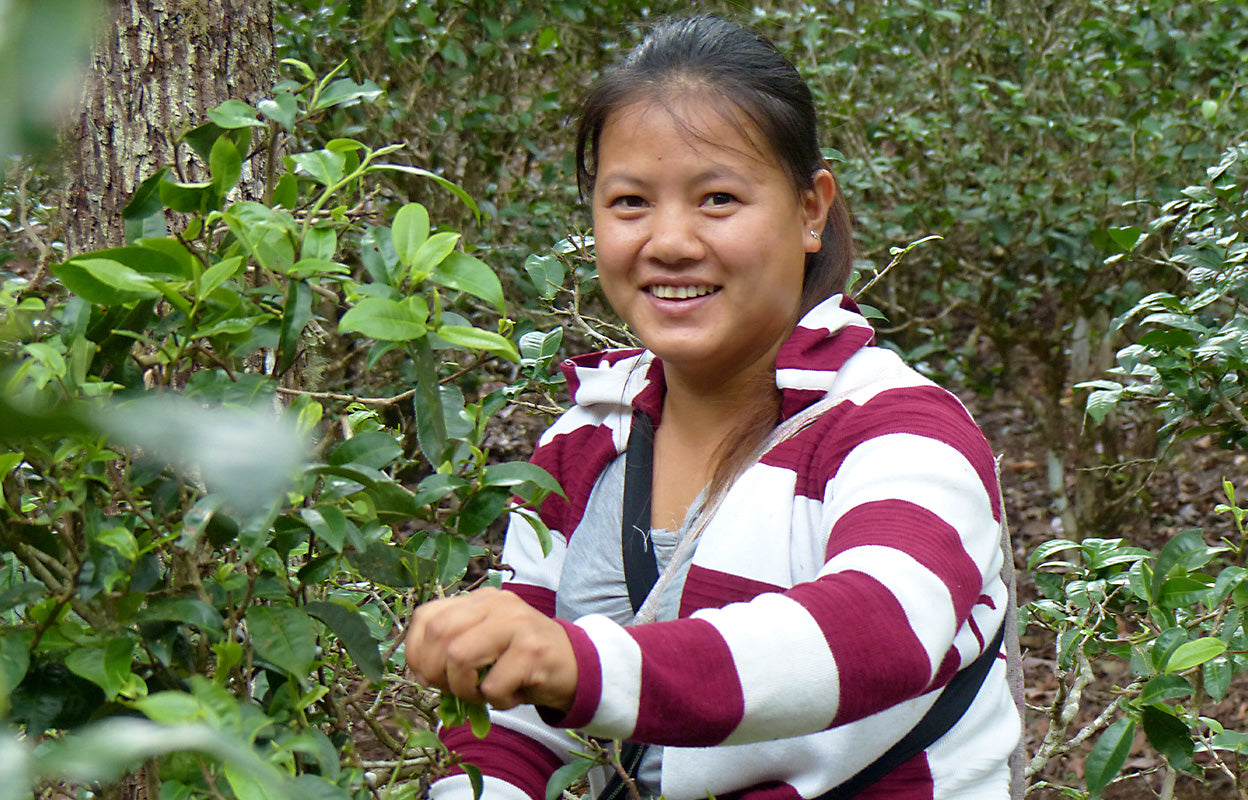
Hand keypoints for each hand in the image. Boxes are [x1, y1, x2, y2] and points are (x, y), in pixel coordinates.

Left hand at [405, 587, 577, 712]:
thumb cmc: (522, 660)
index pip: (427, 616)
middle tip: (451, 690)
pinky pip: (491, 686)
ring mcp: (516, 624)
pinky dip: (495, 701)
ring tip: (481, 694)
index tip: (425, 676)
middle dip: (434, 672)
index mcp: (480, 600)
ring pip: (459, 657)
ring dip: (463, 689)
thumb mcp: (485, 644)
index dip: (415, 651)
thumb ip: (454, 647)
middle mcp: (497, 604)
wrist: (575, 666)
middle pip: (439, 633)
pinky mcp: (532, 651)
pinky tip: (510, 696)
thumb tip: (420, 673)